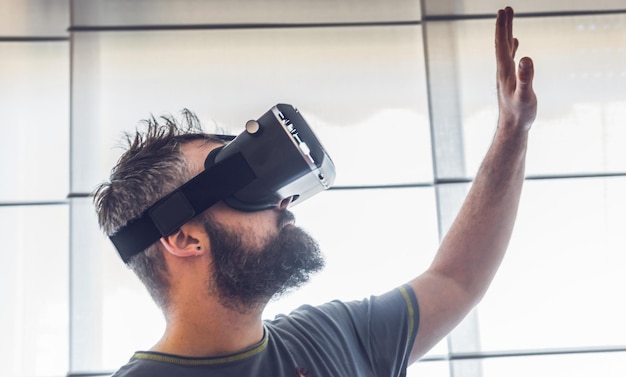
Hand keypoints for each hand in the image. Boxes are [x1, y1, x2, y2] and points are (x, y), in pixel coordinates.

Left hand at [496, 7, 536, 130]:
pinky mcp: (510, 80)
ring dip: (507, 34)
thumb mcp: (525, 95)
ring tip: (507, 19)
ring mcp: (506, 75)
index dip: (502, 27)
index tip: (503, 11)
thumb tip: (526, 58)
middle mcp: (503, 71)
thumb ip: (525, 77)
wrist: (512, 128)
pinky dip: (512, 47)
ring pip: (505, 50)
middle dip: (503, 25)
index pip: (502, 44)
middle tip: (505, 8)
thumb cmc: (520, 113)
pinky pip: (510, 59)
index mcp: (505, 71)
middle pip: (502, 44)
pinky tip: (515, 43)